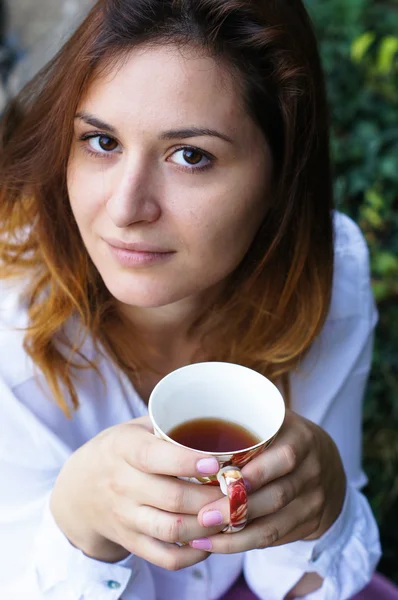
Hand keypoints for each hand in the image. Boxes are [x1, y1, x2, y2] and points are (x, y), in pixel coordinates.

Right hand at [50, 416, 224, 569]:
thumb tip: (219, 414)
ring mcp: (125, 516)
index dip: (187, 461)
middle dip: (212, 498)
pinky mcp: (131, 541)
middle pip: (173, 498)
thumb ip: (170, 422)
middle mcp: (122, 484)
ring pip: (172, 530)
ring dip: (207, 527)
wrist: (79, 489)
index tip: (218, 463)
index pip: (154, 457)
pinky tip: (212, 541)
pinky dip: (192, 555)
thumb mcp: (135, 427)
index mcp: (124, 449)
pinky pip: (164, 557)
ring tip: (232, 516)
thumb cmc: (120, 450)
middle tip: (240, 492)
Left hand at [190, 410, 345, 552]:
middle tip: (202, 516)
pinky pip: (273, 538)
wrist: (328, 465)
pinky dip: (242, 544)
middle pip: (276, 495)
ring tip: (201, 534)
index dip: (255, 472)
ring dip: (235, 533)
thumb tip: (200, 407)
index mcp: (302, 439)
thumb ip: (247, 415)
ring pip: (274, 524)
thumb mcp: (277, 419)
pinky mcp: (307, 524)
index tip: (219, 479)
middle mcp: (312, 471)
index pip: (284, 457)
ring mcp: (313, 501)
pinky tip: (214, 544)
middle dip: (237, 508)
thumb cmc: (285, 437)